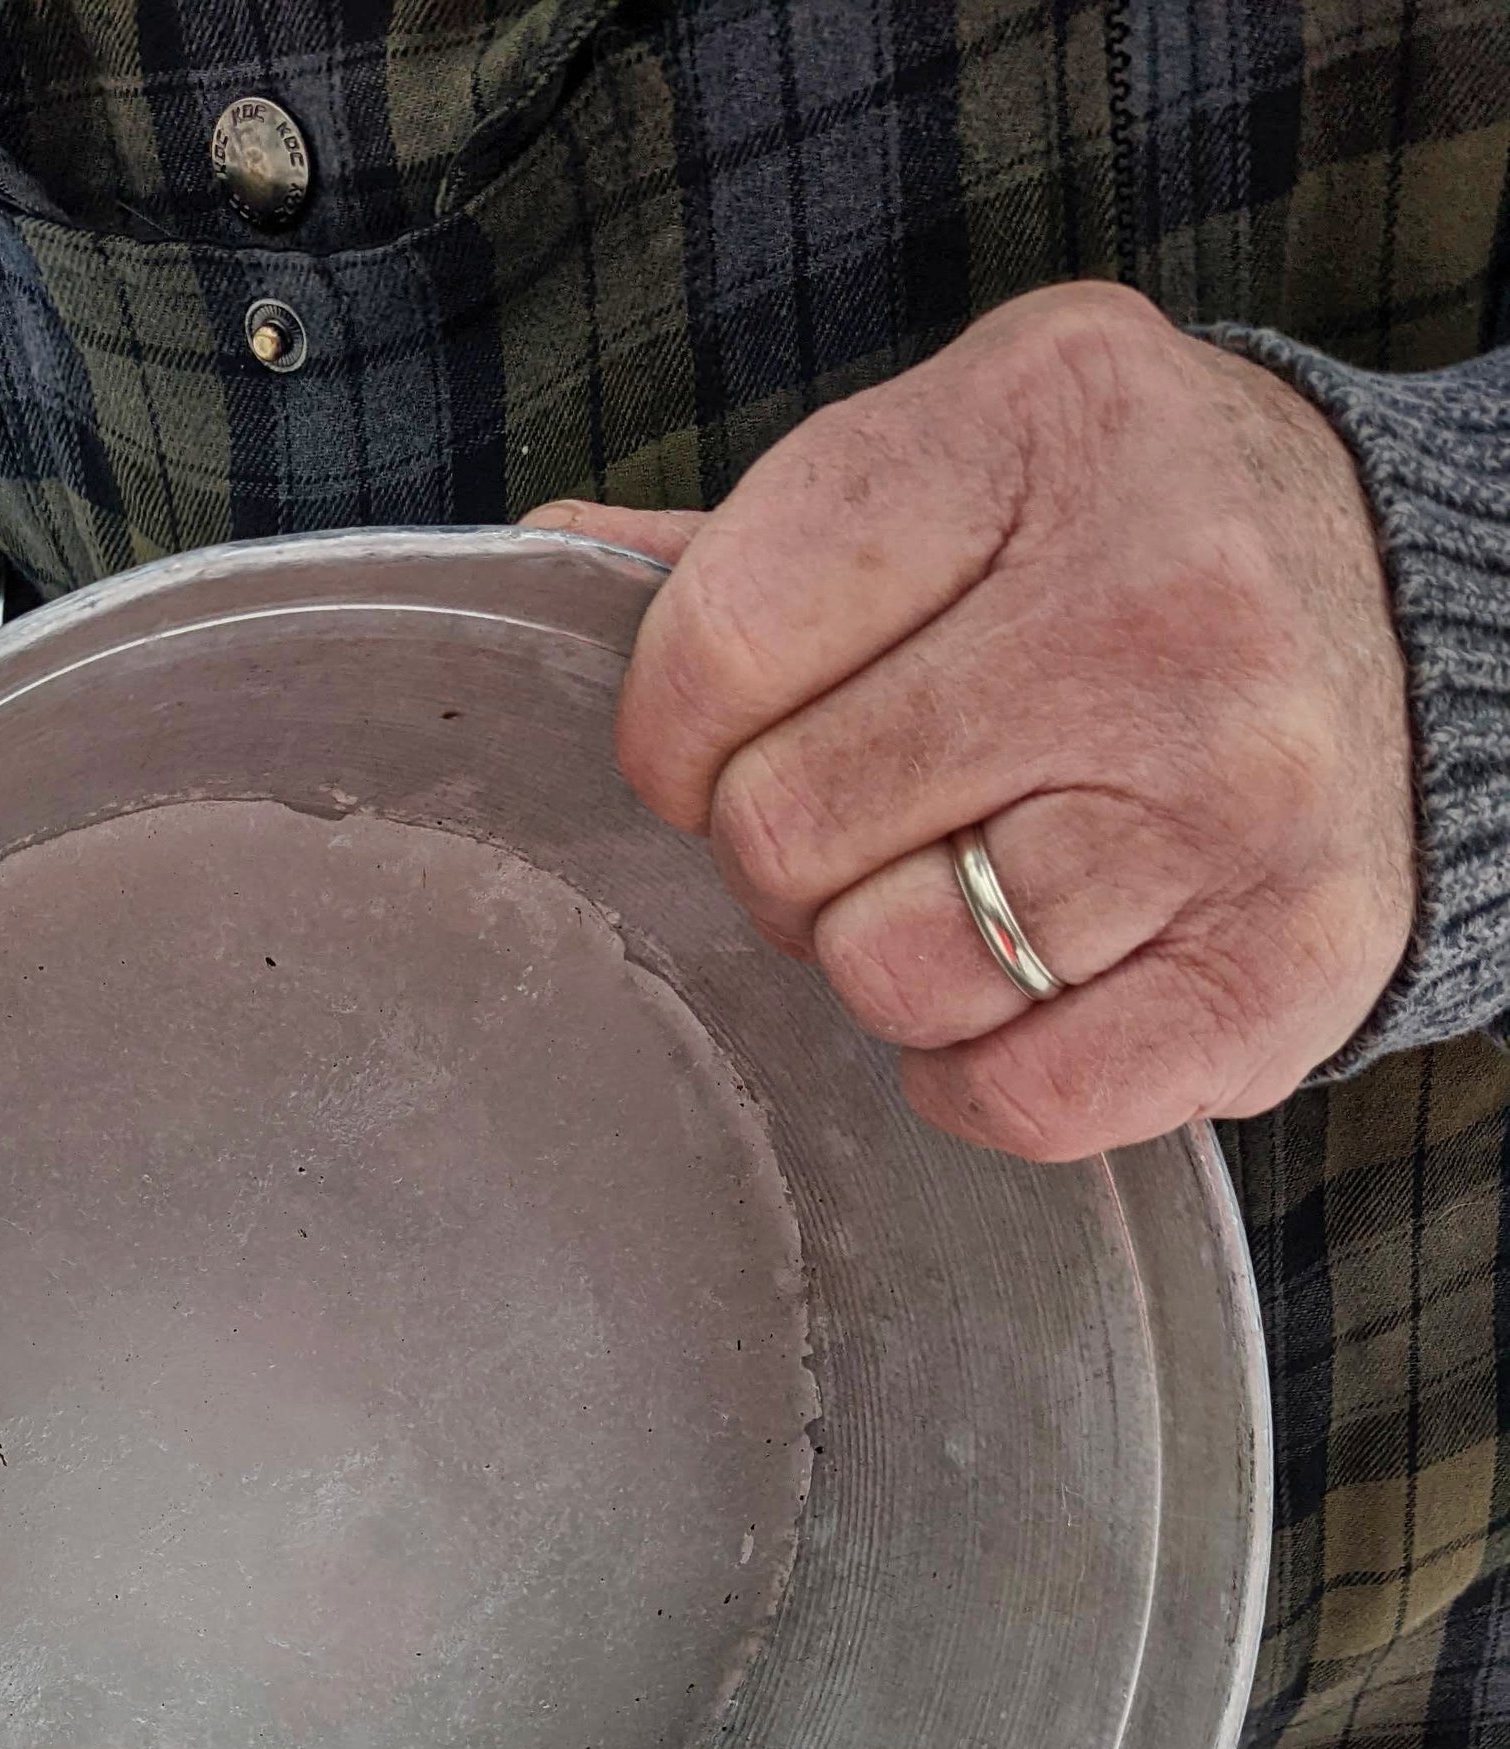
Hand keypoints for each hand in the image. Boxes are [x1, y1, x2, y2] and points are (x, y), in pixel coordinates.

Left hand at [528, 284, 1415, 1159]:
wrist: (1436, 626)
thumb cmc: (1140, 549)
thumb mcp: (971, 459)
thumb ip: (764, 539)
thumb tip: (552, 573)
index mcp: (1041, 423)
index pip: (720, 649)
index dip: (672, 740)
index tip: (719, 748)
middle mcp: (1156, 600)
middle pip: (788, 828)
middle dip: (784, 854)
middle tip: (865, 824)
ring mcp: (1233, 792)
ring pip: (894, 972)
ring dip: (881, 964)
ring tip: (959, 889)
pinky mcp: (1283, 963)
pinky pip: (1024, 1100)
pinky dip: (974, 1083)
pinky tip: (1015, 996)